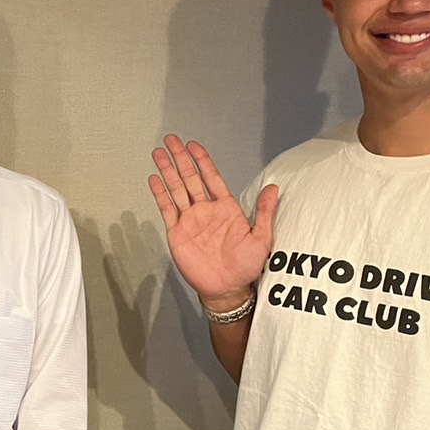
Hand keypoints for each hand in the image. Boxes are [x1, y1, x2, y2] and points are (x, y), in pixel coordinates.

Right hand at [148, 137, 278, 306]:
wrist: (227, 289)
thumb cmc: (245, 267)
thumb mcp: (262, 239)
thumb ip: (265, 213)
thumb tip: (274, 189)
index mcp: (226, 208)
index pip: (212, 177)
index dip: (203, 160)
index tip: (194, 145)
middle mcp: (206, 211)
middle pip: (190, 178)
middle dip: (180, 158)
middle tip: (171, 139)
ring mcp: (190, 220)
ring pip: (176, 189)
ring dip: (167, 171)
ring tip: (159, 153)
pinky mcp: (177, 233)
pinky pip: (167, 209)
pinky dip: (160, 194)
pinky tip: (154, 179)